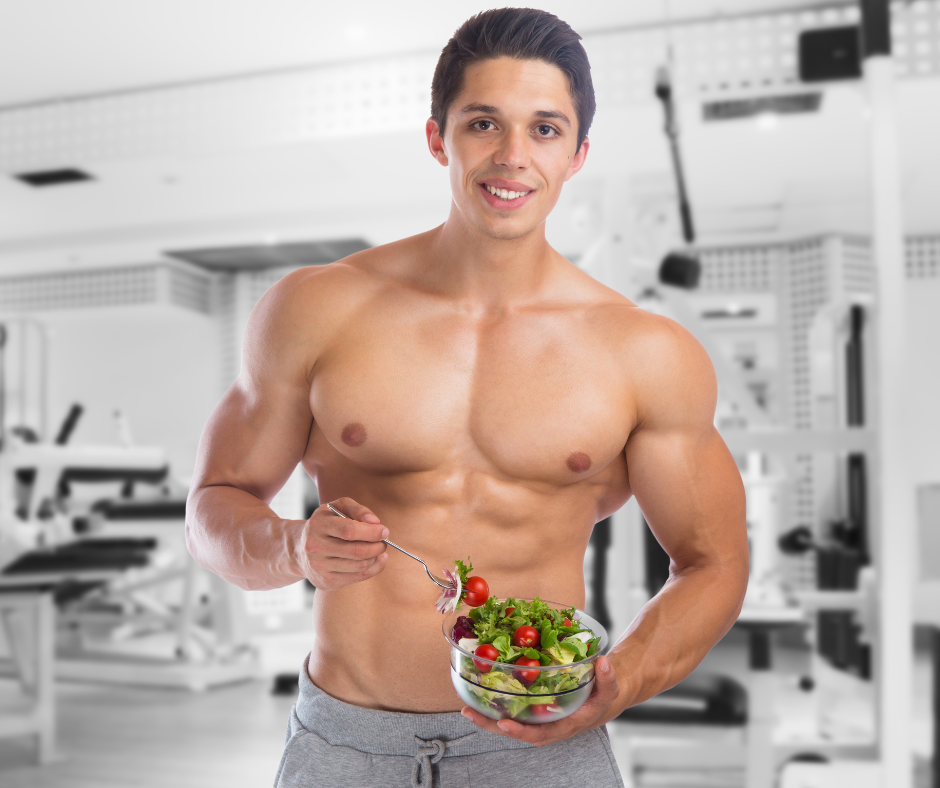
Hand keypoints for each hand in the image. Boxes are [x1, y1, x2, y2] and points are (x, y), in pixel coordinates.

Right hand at [300, 497, 387, 589]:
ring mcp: (319, 567)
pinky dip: (373, 569)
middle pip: (357, 551)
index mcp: (318, 525)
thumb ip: (357, 509)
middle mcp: (315, 547)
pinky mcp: (325, 582)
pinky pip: (358, 578)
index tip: (384, 531)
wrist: (299, 549)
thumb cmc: (325, 524)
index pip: (349, 530)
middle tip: (384, 541)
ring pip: (360, 566)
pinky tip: (376, 560)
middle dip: (377, 546)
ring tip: (379, 549)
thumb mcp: (336, 508)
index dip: (372, 532)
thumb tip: (375, 521)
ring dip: (376, 557)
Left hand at [460, 655, 621, 746]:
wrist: (603, 696)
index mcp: (566, 724)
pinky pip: (513, 709)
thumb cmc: (604, 695)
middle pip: (517, 731)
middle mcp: (549, 724)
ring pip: (511, 721)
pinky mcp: (534, 707)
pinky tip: (479, 696)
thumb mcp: (610, 688)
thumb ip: (608, 678)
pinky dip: (496, 705)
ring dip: (488, 718)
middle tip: (469, 713)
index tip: (504, 724)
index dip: (522, 731)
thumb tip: (603, 663)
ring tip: (466, 708)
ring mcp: (540, 717)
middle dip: (492, 725)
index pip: (541, 734)